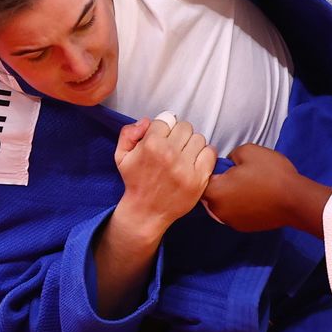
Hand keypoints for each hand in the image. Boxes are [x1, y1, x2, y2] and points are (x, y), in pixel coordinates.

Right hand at [113, 115, 216, 236]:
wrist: (146, 211)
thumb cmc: (135, 182)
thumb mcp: (121, 156)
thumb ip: (129, 133)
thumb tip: (147, 121)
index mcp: (150, 145)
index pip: (166, 119)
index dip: (164, 128)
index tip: (162, 138)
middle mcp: (169, 154)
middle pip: (185, 126)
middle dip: (178, 134)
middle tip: (174, 147)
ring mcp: (185, 167)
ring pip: (198, 138)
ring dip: (192, 145)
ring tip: (184, 155)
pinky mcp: (198, 179)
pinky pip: (210, 152)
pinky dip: (205, 154)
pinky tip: (195, 161)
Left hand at [201, 144, 331, 236]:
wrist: (295, 200)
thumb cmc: (271, 174)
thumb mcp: (248, 150)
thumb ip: (230, 155)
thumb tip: (228, 163)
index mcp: (215, 191)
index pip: (198, 179)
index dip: (208, 169)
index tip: (220, 164)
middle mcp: (218, 210)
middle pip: (209, 194)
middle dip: (219, 183)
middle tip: (236, 173)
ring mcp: (231, 221)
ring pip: (222, 204)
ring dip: (229, 195)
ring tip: (246, 185)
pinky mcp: (244, 227)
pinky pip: (234, 213)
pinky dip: (240, 205)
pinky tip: (254, 197)